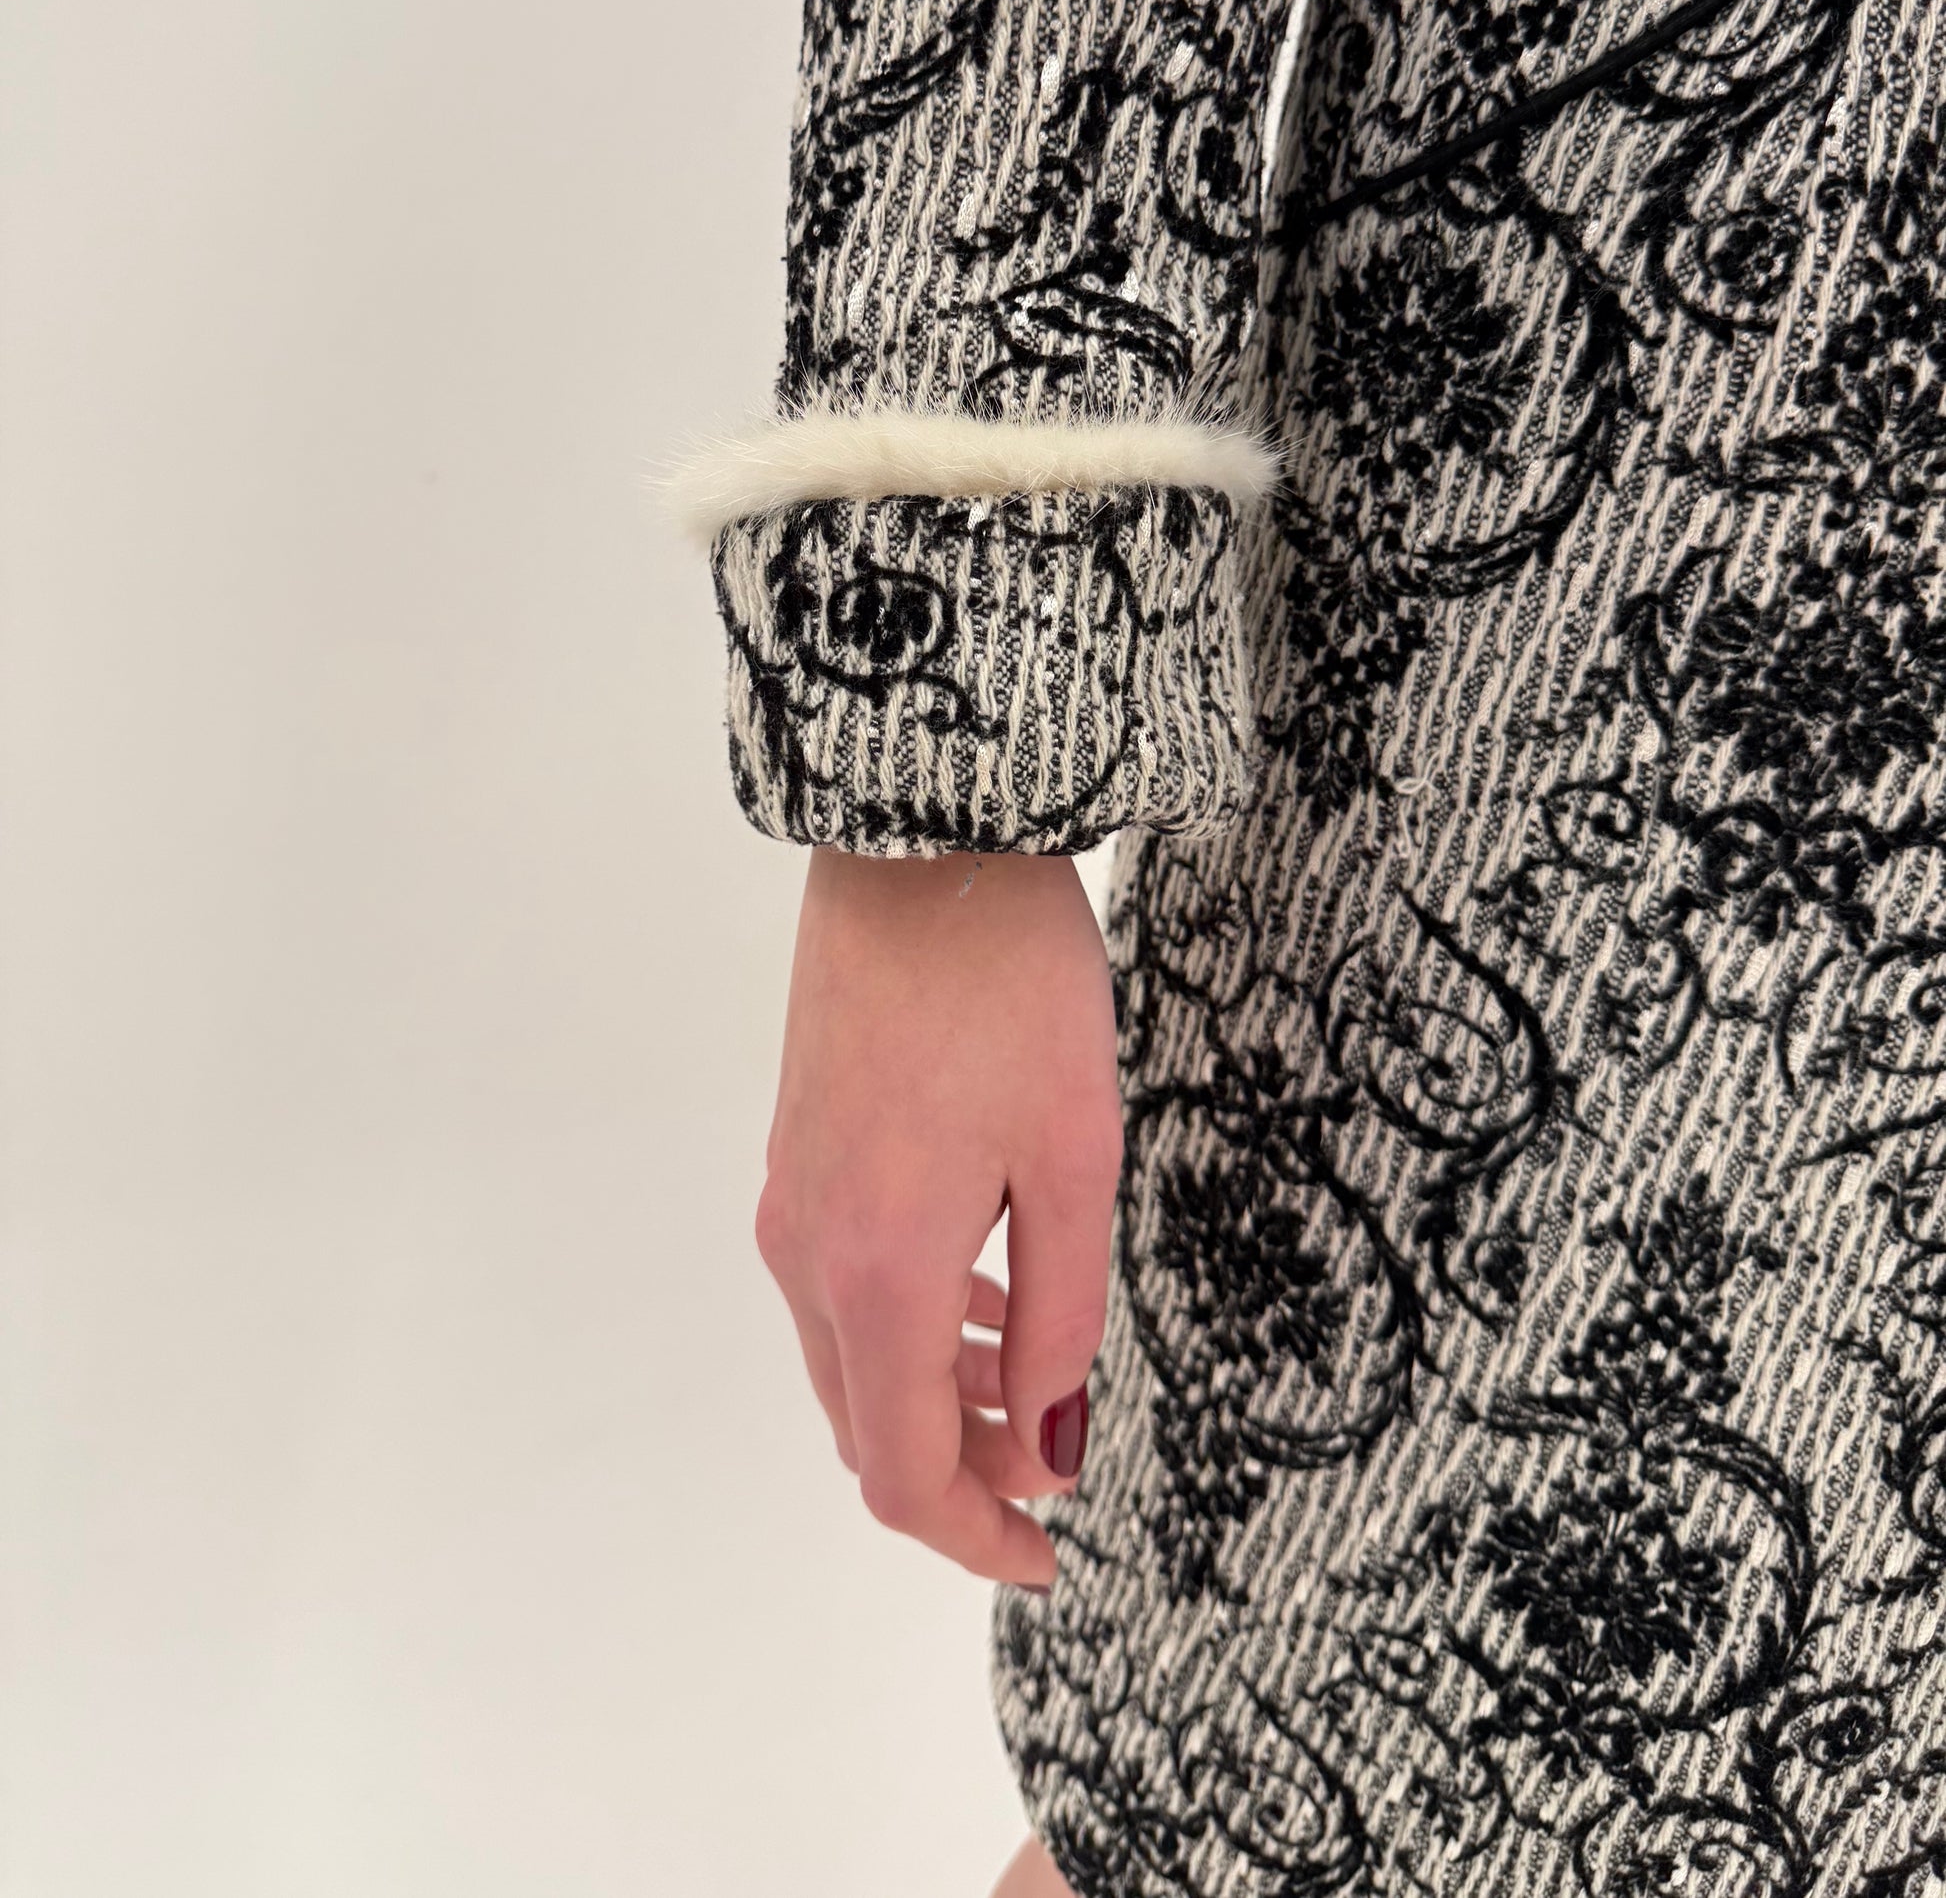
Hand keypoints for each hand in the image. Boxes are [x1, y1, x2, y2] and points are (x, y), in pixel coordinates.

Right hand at [754, 844, 1123, 1589]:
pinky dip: (910, 1326)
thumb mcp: (1074, 1159)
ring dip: (938, 1395)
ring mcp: (792, 1199)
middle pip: (867, 1425)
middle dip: (960, 1468)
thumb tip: (1050, 1445)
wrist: (920, 845)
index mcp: (877, 1269)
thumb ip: (1063, 1317)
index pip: (903, 1470)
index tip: (1049, 1555)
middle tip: (1055, 1464)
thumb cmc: (1010, 987)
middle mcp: (809, 1250)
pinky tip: (987, 1288)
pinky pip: (840, 1288)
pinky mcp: (798, 1152)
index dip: (975, 1536)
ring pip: (851, 1359)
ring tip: (1035, 1376)